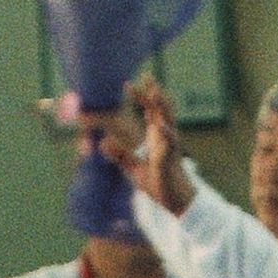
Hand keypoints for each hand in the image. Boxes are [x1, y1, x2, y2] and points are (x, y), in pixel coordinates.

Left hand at [117, 76, 193, 214]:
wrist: (175, 202)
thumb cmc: (158, 184)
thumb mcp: (133, 169)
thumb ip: (119, 155)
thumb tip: (102, 143)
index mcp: (156, 137)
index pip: (149, 111)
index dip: (140, 97)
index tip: (127, 84)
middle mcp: (164, 138)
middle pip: (160, 110)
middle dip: (154, 93)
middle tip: (147, 75)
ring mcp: (169, 147)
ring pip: (168, 122)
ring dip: (162, 106)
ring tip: (156, 92)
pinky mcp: (170, 160)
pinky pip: (169, 144)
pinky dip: (165, 133)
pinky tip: (159, 124)